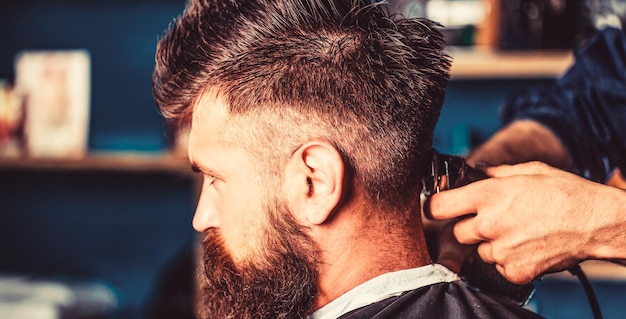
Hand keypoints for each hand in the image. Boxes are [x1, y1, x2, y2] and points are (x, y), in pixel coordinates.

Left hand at [426, 161, 625, 283]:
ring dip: (492, 245)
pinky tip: (528, 247)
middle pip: (458, 233)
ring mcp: (501, 250)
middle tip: (494, 221)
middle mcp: (488, 224)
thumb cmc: (565, 192)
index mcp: (487, 196)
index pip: (438, 206)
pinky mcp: (514, 270)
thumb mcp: (529, 171)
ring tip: (518, 233)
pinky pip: (500, 267)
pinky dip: (510, 261)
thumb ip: (496, 172)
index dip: (434, 208)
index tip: (436, 209)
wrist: (596, 222)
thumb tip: (477, 171)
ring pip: (480, 252)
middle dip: (471, 227)